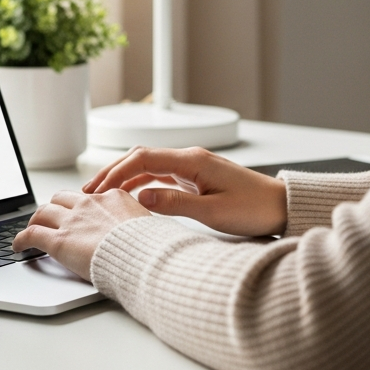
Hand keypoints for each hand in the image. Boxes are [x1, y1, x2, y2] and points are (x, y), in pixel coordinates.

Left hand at [12, 189, 150, 280]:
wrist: (144, 257)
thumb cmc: (151, 247)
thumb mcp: (150, 224)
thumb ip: (137, 222)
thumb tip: (142, 229)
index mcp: (113, 197)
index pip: (89, 197)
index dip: (80, 207)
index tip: (78, 215)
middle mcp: (90, 204)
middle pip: (61, 198)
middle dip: (54, 208)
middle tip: (51, 219)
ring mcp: (72, 221)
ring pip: (43, 212)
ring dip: (36, 220)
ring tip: (32, 229)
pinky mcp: (59, 240)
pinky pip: (31, 234)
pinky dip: (20, 239)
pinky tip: (18, 247)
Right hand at [83, 146, 287, 236]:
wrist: (280, 207)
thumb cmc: (254, 209)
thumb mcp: (213, 212)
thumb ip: (175, 204)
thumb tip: (140, 196)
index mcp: (193, 161)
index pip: (144, 157)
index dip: (116, 172)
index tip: (97, 190)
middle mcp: (191, 158)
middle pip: (141, 157)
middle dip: (113, 172)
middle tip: (89, 191)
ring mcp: (193, 167)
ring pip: (149, 166)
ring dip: (125, 177)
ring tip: (102, 195)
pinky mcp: (197, 178)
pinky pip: (161, 175)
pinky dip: (142, 182)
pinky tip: (130, 195)